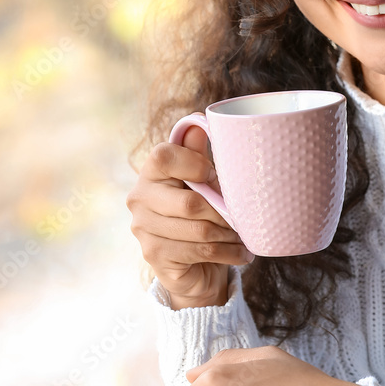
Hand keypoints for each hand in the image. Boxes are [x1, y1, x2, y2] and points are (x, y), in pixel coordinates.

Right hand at [126, 127, 252, 308]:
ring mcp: (143, 230)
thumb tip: (200, 123)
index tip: (216, 177)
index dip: (196, 165)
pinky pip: (201, 252)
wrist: (191, 262)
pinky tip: (241, 251)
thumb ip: (198, 155)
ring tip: (245, 235)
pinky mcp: (154, 256)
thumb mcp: (201, 180)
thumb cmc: (200, 212)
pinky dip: (228, 252)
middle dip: (223, 212)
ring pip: (200, 231)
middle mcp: (139, 199)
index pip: (165, 156)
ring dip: (230, 234)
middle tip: (243, 216)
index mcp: (150, 172)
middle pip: (189, 203)